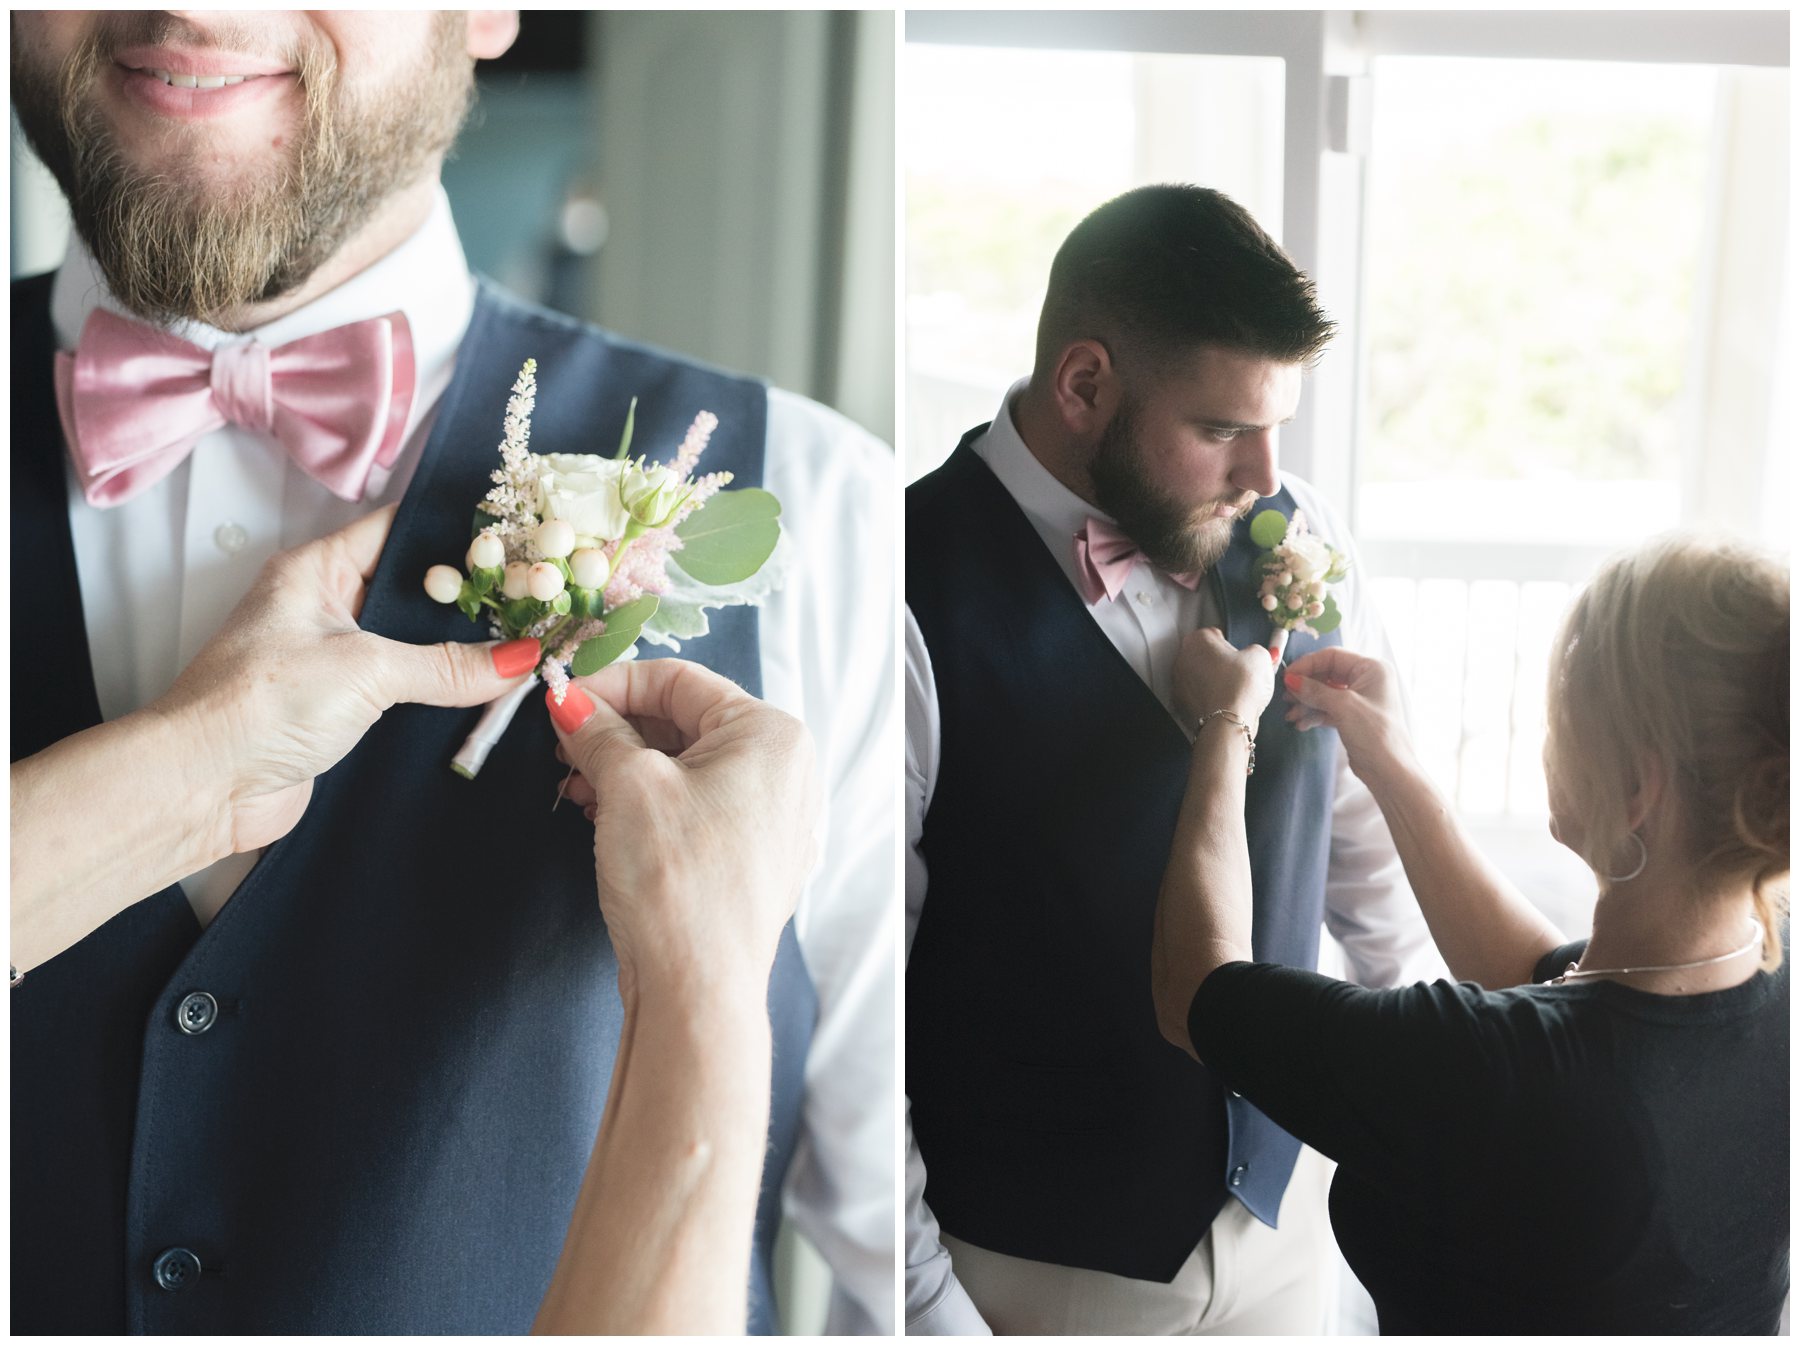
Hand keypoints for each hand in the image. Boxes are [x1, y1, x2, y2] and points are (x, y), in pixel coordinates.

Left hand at [151, 505, 535, 855]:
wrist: (202, 788)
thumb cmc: (261, 704)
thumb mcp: (366, 669)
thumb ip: (448, 665)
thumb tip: (523, 658)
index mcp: (318, 571)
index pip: (399, 530)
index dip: (458, 532)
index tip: (522, 538)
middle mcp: (328, 608)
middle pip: (415, 591)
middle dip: (473, 598)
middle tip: (541, 599)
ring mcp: (336, 660)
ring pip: (416, 644)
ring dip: (463, 653)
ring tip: (533, 644)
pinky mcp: (345, 710)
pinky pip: (409, 691)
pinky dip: (446, 695)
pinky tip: (494, 697)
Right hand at [545, 659, 820, 1000]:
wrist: (697, 990)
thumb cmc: (679, 883)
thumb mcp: (628, 786)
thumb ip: (598, 733)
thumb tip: (570, 704)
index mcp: (772, 736)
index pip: (681, 681)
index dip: (612, 684)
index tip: (562, 698)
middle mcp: (783, 773)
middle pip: (684, 723)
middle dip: (615, 730)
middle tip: (560, 743)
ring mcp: (769, 820)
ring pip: (684, 768)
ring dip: (623, 768)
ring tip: (572, 784)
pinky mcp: (747, 859)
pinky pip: (693, 808)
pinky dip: (645, 804)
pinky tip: (598, 813)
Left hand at [1173, 627, 1277, 726]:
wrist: (1227, 724)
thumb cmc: (1241, 686)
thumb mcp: (1260, 657)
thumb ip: (1255, 650)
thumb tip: (1252, 655)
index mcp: (1197, 640)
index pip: (1215, 634)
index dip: (1232, 645)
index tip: (1241, 656)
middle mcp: (1181, 658)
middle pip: (1204, 655)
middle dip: (1219, 663)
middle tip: (1238, 674)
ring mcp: (1177, 682)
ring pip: (1198, 676)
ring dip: (1212, 681)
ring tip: (1232, 692)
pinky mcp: (1179, 704)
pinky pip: (1196, 696)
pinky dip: (1207, 698)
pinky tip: (1222, 704)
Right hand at [1282, 647, 1412, 781]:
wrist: (1388, 770)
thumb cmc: (1374, 733)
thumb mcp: (1342, 706)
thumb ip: (1314, 690)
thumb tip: (1290, 679)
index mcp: (1372, 668)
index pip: (1333, 657)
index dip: (1308, 664)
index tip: (1287, 677)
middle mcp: (1367, 680)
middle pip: (1327, 674)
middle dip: (1305, 686)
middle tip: (1286, 697)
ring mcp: (1360, 699)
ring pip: (1325, 693)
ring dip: (1306, 703)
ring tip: (1291, 715)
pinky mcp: (1352, 717)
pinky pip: (1328, 709)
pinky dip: (1314, 714)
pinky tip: (1301, 724)